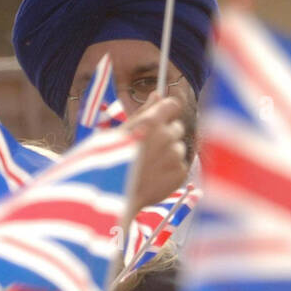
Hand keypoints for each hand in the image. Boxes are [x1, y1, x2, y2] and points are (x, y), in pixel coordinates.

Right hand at [124, 94, 186, 216]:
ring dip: (168, 155)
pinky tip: (154, 178)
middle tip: (148, 150)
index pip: (172, 105)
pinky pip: (180, 168)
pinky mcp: (180, 174)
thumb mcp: (122, 131)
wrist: (113, 195)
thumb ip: (144, 112)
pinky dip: (170, 172)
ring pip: (178, 149)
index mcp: (151, 122)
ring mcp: (175, 155)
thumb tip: (157, 95)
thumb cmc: (111, 161)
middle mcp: (166, 136)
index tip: (163, 118)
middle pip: (177, 128)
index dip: (167, 112)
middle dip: (166, 136)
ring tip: (148, 167)